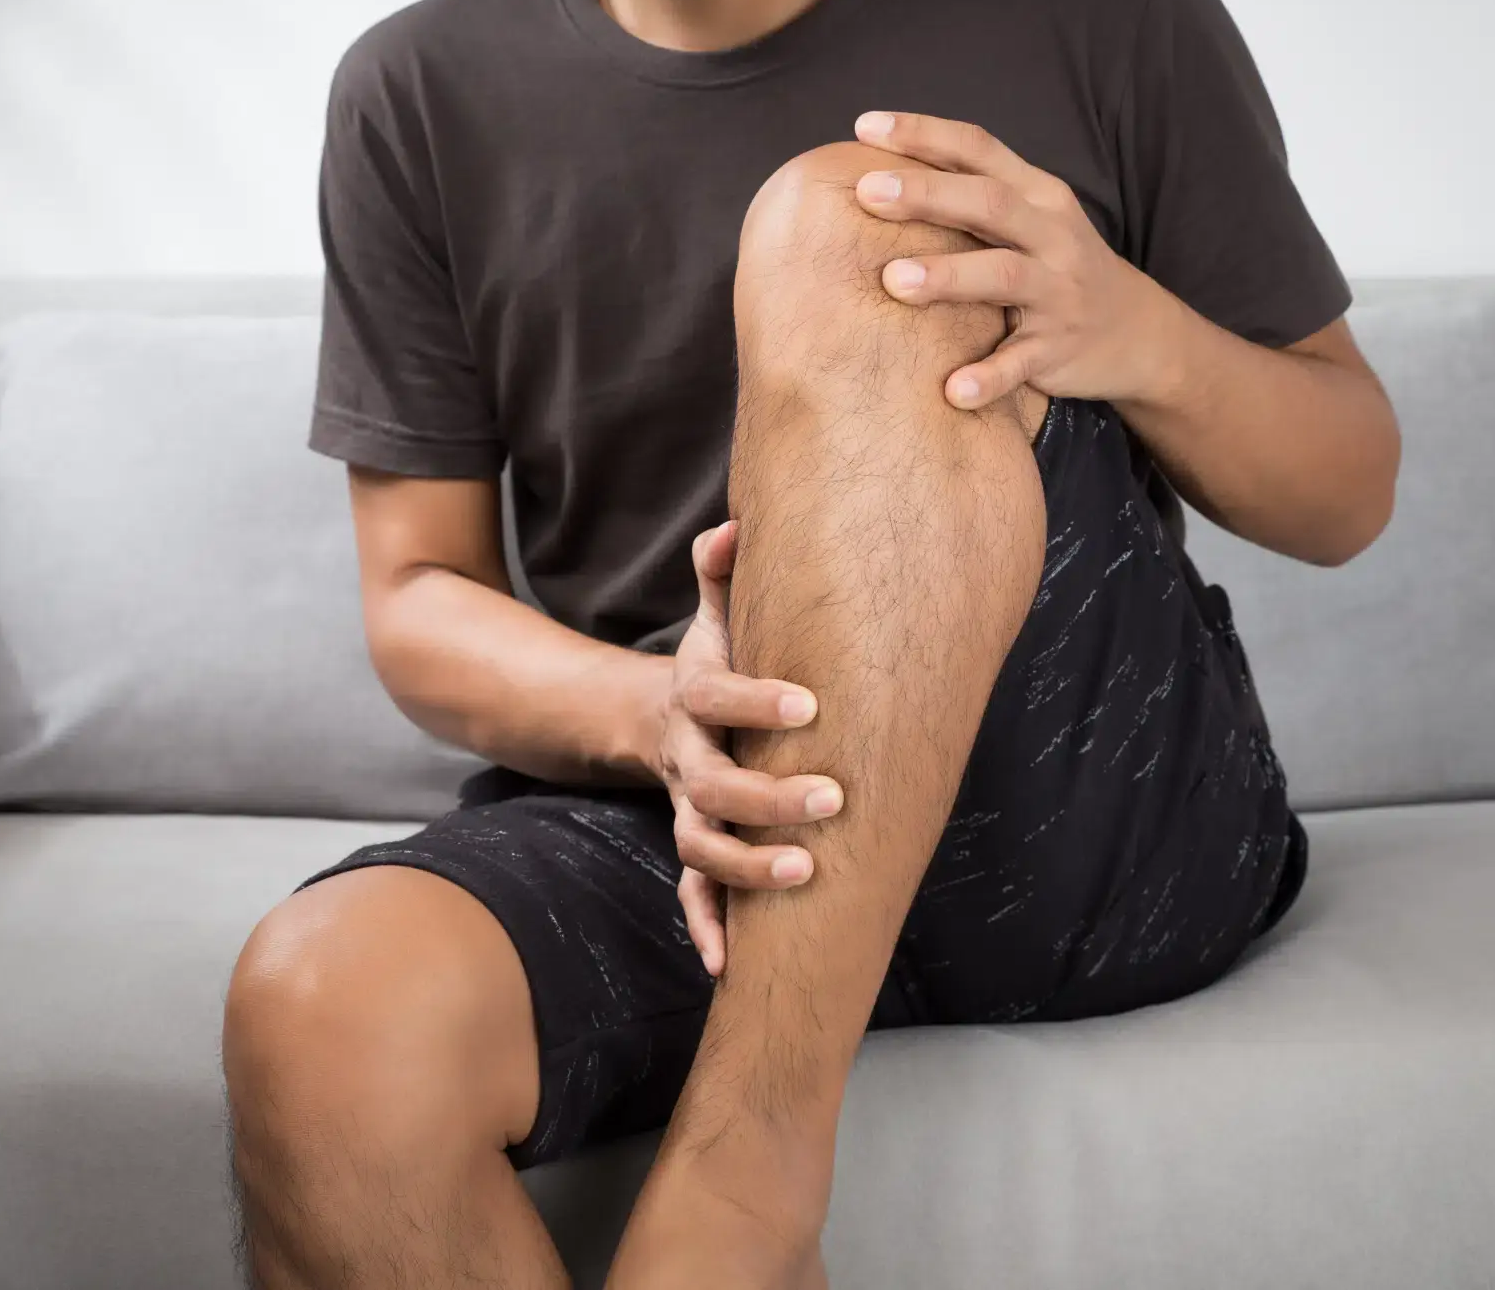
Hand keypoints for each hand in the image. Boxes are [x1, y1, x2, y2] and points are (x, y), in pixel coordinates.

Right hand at [655, 521, 842, 976]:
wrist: (661, 719)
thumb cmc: (716, 663)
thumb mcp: (716, 617)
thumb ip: (723, 575)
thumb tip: (734, 527)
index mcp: (693, 697)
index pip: (716, 695)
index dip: (755, 700)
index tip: (810, 704)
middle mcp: (685, 758)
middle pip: (712, 787)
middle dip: (768, 797)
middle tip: (832, 799)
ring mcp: (688, 809)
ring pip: (701, 847)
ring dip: (745, 868)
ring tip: (803, 875)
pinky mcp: (696, 848)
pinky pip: (693, 894)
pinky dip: (706, 929)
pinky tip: (730, 967)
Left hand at [852, 110, 1184, 410]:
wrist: (1137, 331)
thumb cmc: (1056, 266)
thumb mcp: (1030, 220)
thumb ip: (970, 195)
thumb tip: (877, 174)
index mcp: (1036, 194)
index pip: (978, 149)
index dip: (924, 134)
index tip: (865, 126)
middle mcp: (1051, 235)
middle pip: (988, 203)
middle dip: (926, 195)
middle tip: (866, 192)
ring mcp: (1057, 293)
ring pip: (1004, 276)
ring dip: (949, 277)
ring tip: (893, 282)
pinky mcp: (1058, 350)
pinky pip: (1020, 364)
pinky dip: (989, 377)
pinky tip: (952, 390)